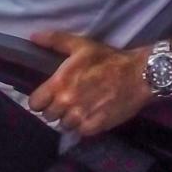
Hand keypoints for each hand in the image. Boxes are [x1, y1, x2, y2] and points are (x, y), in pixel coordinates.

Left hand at [26, 30, 151, 137]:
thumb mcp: (80, 45)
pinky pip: (81, 132)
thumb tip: (33, 38)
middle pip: (48, 116)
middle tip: (64, 101)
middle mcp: (67, 102)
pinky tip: (89, 116)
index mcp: (59, 83)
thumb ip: (54, 40)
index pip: (35, 103)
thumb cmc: (107, 59)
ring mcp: (82, 116)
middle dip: (54, 109)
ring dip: (68, 119)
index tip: (46, 97)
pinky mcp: (97, 126)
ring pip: (64, 126)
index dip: (39, 101)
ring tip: (77, 109)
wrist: (137, 75)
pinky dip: (83, 126)